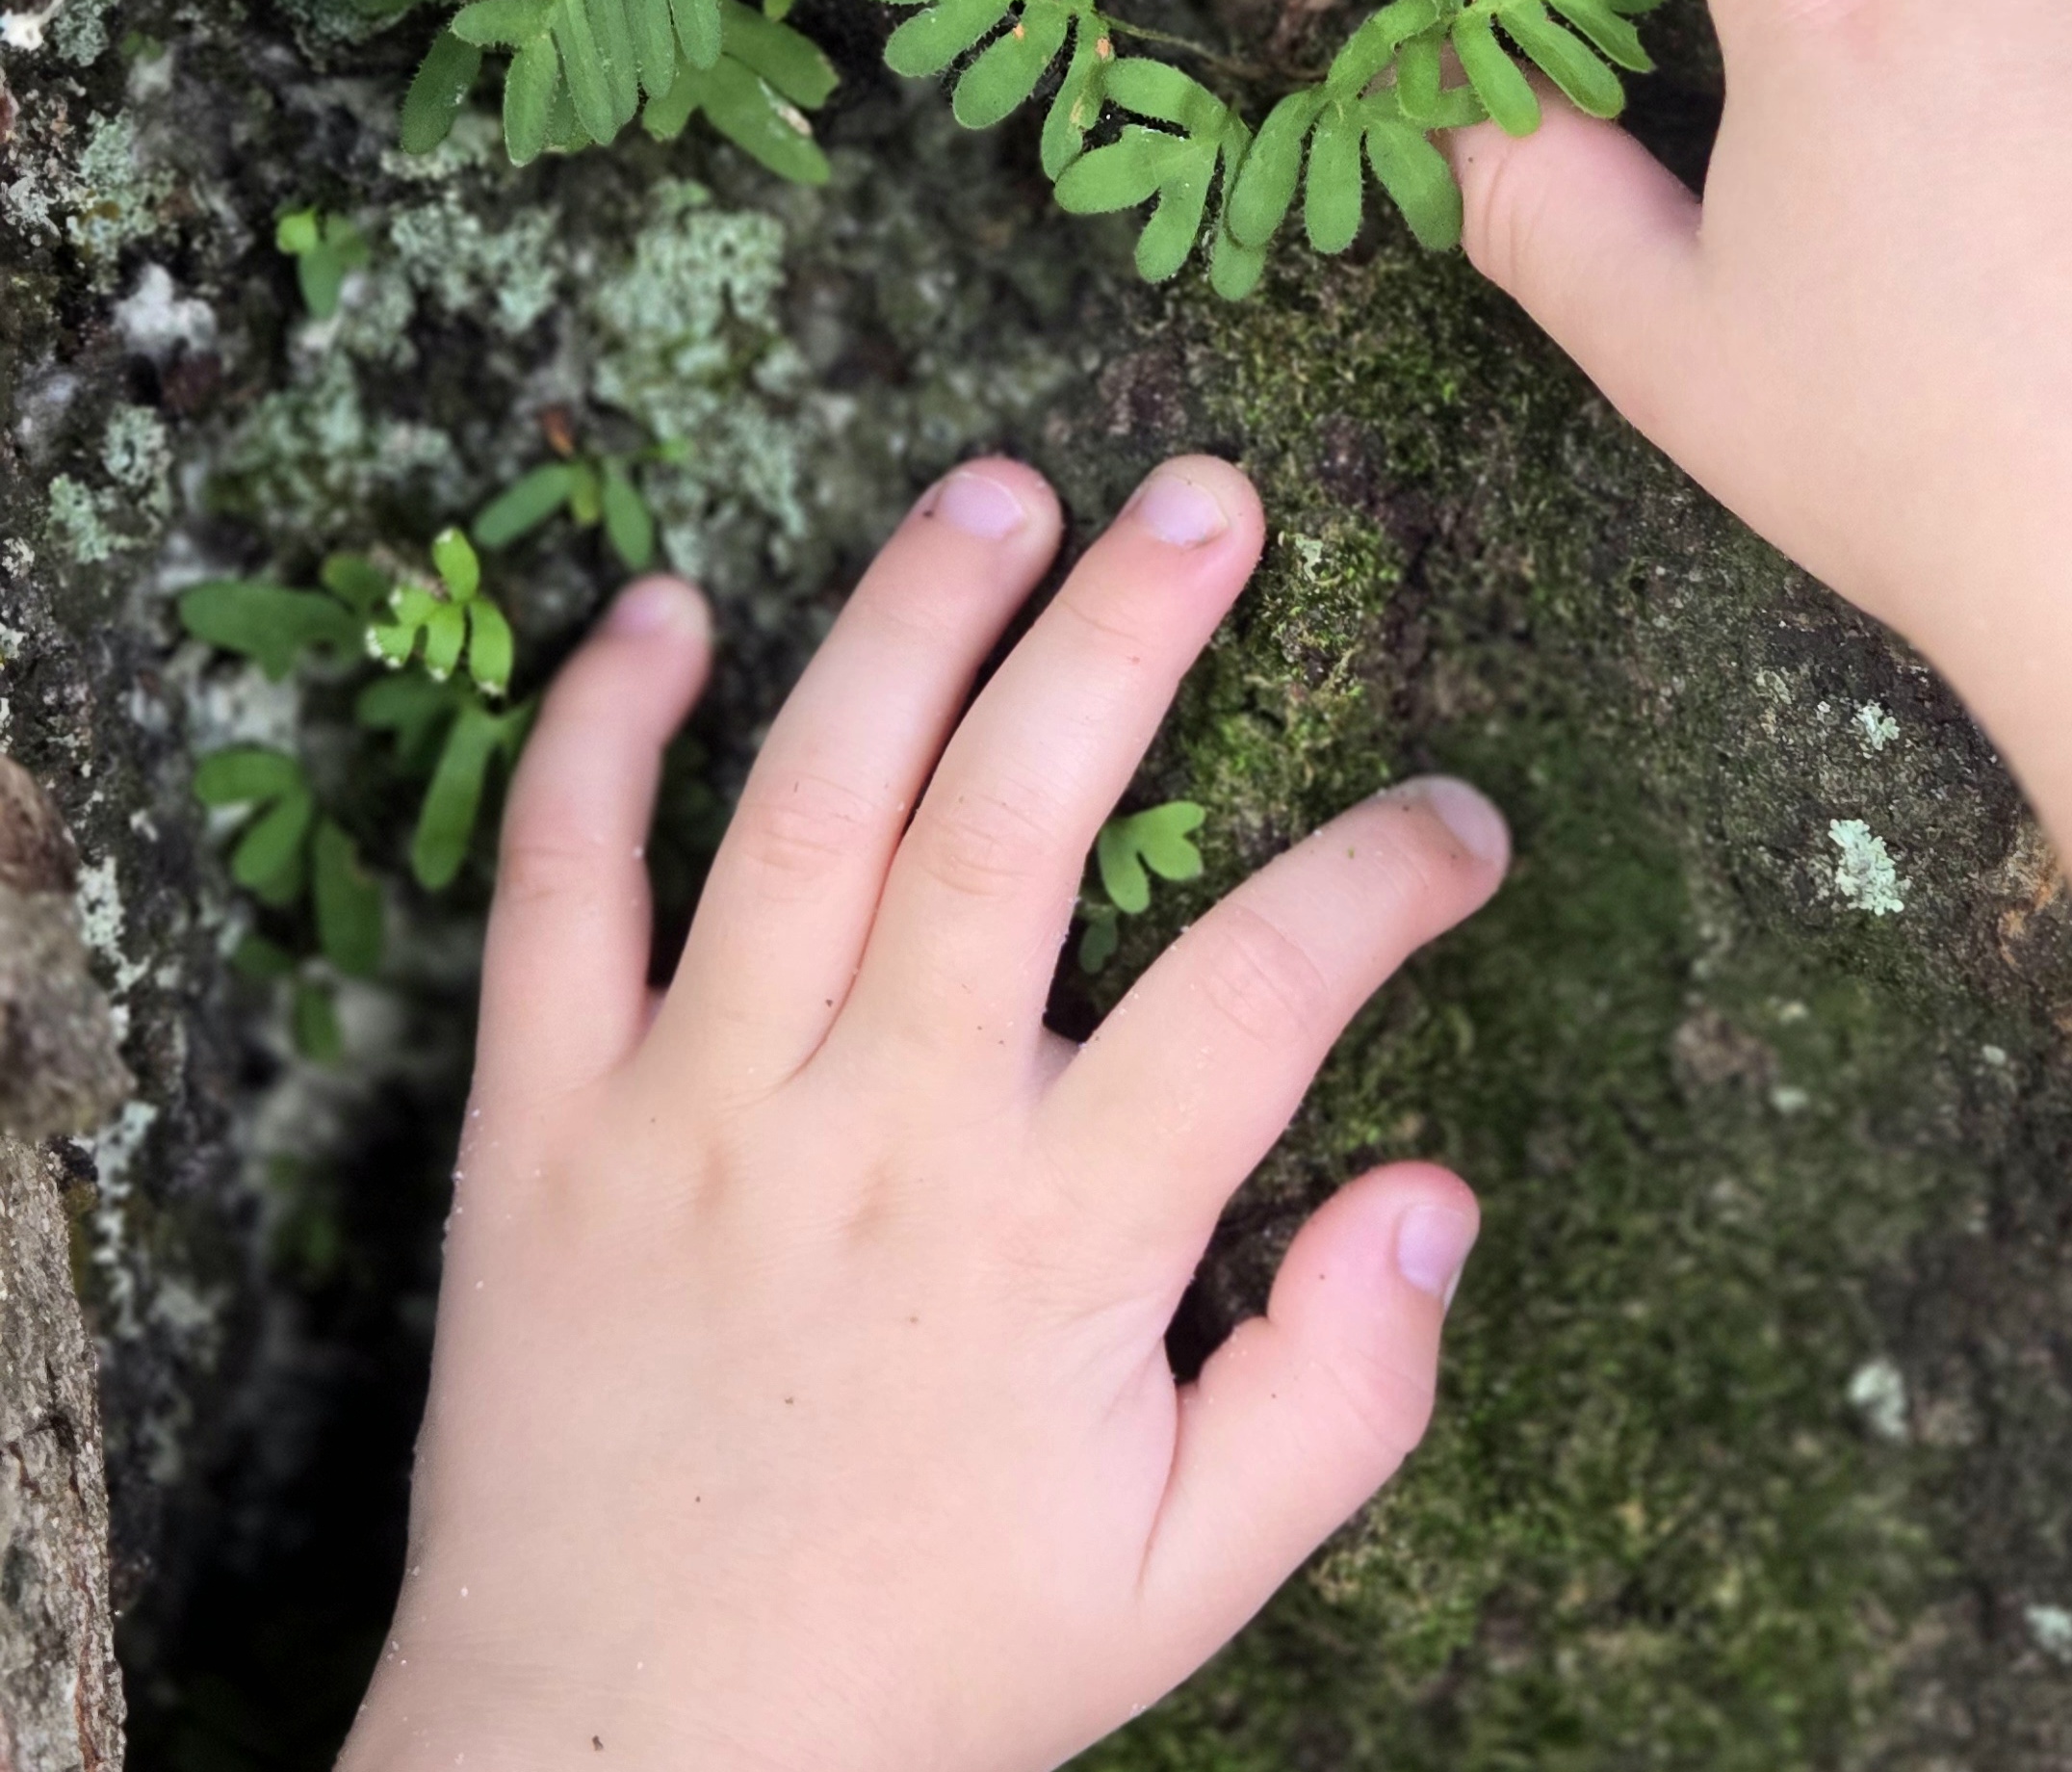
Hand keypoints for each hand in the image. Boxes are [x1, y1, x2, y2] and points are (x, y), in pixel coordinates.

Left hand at [340, 456, 1506, 1771]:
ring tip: (1000, 486)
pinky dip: (596, 738)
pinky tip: (660, 611)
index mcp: (1052, 1247)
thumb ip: (1343, 1397)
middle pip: (1016, 821)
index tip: (1458, 817)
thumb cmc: (924, 1672)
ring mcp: (697, 1112)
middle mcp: (877, 1138)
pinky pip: (556, 893)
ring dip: (909, 622)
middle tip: (1212, 495)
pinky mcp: (545, 1128)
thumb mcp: (1180, 1584)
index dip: (1384, 875)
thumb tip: (1436, 1187)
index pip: (1263, 995)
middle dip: (1128, 627)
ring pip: (807, 804)